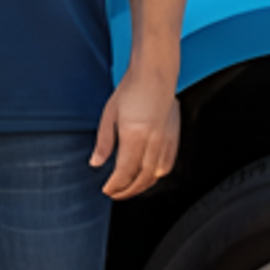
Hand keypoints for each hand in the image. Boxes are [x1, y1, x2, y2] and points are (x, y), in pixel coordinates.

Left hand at [91, 71, 179, 200]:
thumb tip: (96, 162)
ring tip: (130, 188)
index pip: (124, 172)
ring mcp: (166, 140)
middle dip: (128, 191)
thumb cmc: (132, 90)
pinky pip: (168, 164)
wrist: (155, 74)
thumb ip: (104, 142)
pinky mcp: (174, 137)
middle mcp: (153, 141)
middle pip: (142, 178)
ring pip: (157, 174)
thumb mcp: (109, 115)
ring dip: (143, 185)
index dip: (115, 185)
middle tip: (116, 194)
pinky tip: (149, 176)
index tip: (107, 189)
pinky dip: (157, 175)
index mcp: (135, 136)